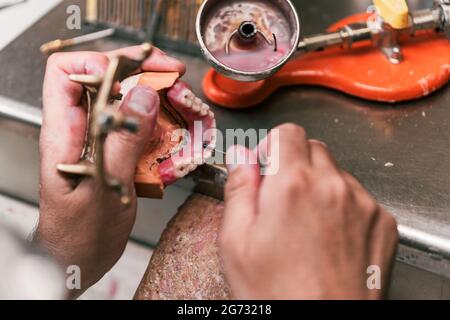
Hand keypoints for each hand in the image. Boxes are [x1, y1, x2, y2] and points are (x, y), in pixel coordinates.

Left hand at [34, 46, 184, 296]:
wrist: (77, 260)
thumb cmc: (78, 235)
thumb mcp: (103, 189)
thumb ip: (122, 142)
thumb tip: (143, 98)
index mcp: (63, 134)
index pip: (67, 72)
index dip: (101, 62)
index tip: (137, 71)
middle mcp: (79, 131)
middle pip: (104, 80)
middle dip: (140, 73)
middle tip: (171, 77)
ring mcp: (98, 141)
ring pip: (125, 103)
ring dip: (156, 101)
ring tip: (180, 106)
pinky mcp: (114, 153)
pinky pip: (137, 128)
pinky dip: (159, 127)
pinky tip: (174, 136)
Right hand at [221, 123, 397, 299]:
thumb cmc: (278, 294)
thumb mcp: (236, 242)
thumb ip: (238, 189)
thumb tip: (240, 157)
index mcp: (292, 185)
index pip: (287, 133)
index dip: (271, 147)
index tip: (267, 168)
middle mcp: (332, 186)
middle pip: (314, 148)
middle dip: (295, 165)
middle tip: (282, 200)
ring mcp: (362, 204)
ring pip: (337, 172)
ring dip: (320, 186)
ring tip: (306, 226)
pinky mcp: (383, 223)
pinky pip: (360, 197)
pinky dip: (343, 206)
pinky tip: (330, 237)